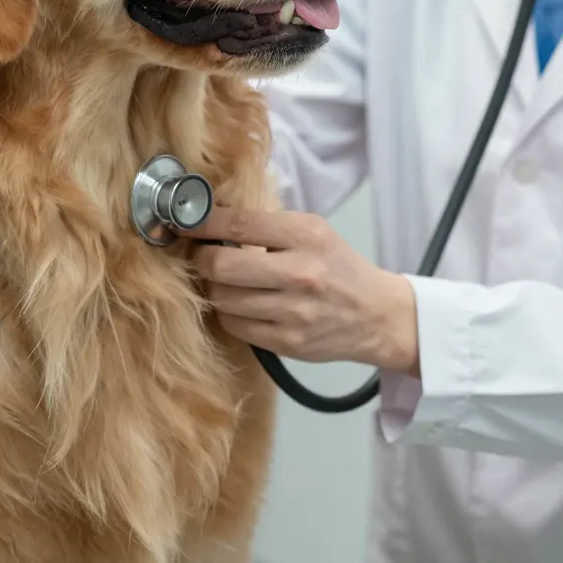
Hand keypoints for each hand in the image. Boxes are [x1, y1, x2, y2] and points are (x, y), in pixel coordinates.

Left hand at [184, 207, 419, 374]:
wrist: (376, 315)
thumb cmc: (339, 268)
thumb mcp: (315, 233)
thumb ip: (269, 227)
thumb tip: (211, 219)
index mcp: (307, 235)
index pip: (239, 224)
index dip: (202, 223)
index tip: (185, 222)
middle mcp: (301, 272)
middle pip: (222, 266)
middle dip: (202, 260)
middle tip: (202, 256)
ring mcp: (293, 311)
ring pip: (223, 298)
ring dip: (215, 288)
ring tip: (225, 281)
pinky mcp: (287, 342)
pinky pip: (234, 325)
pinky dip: (229, 313)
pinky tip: (241, 305)